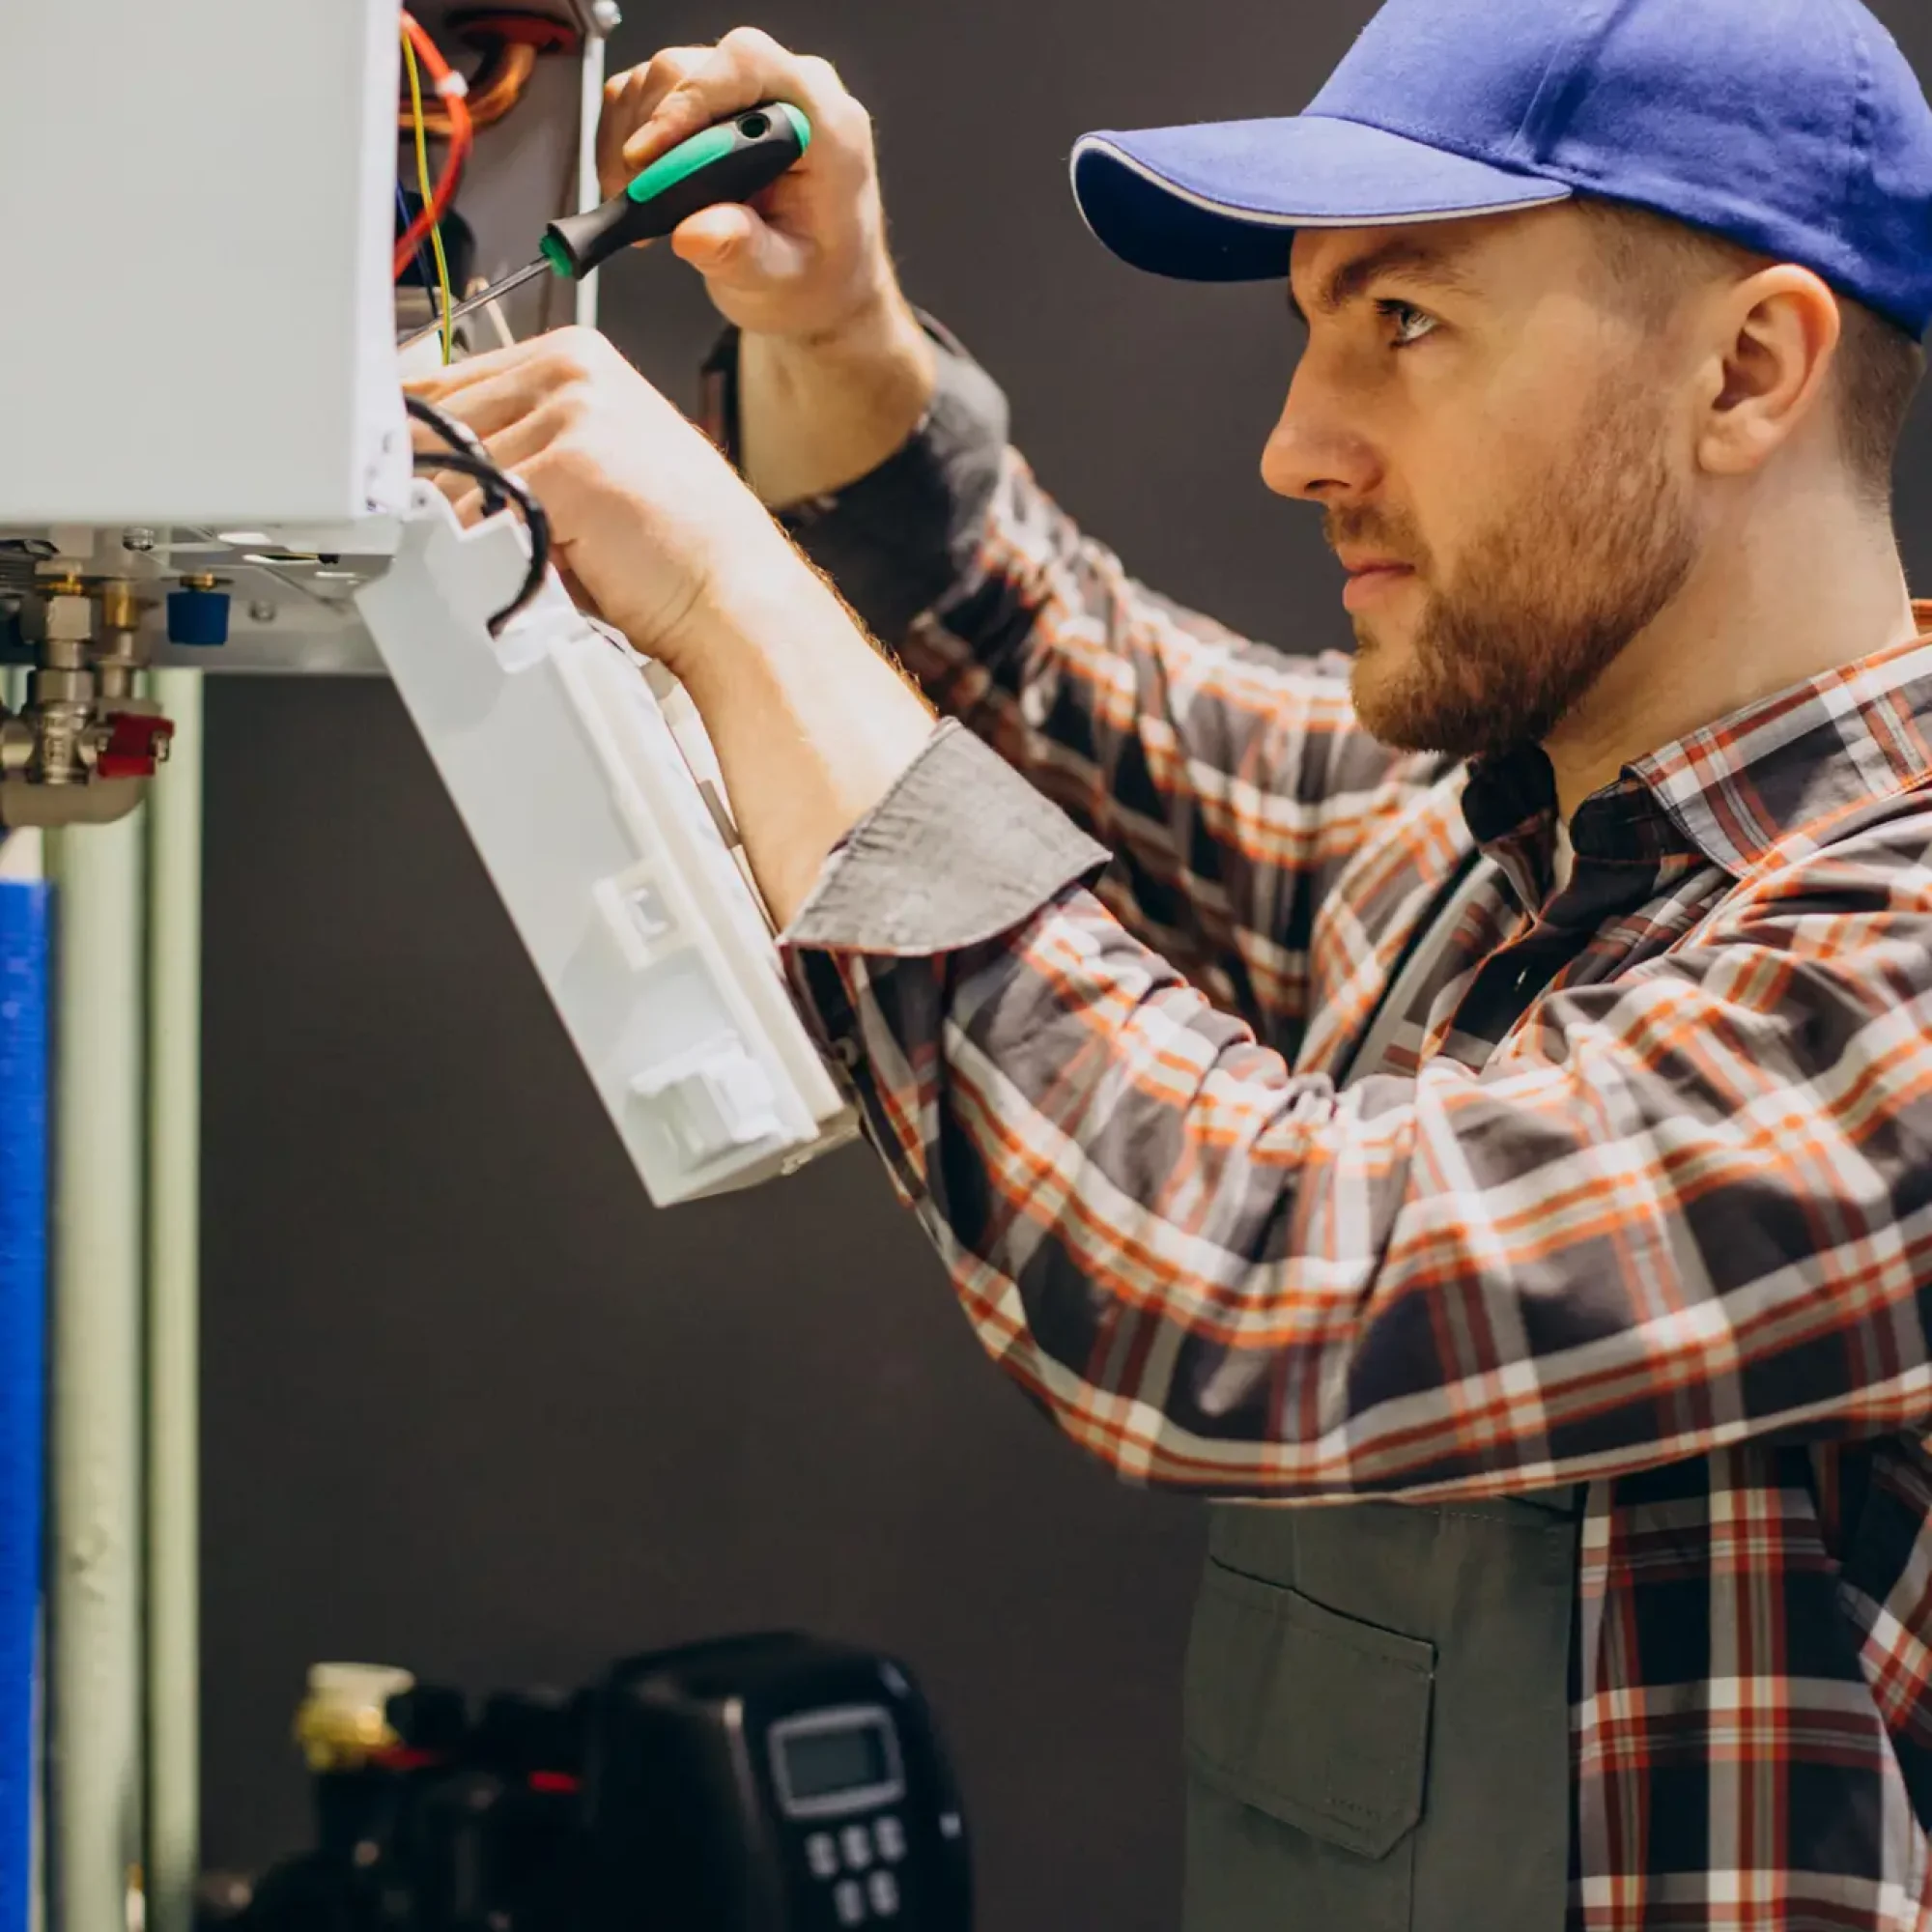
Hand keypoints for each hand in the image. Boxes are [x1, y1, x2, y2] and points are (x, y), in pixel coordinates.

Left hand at [406, 327, 815, 676]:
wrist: (733, 594)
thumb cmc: (675, 547)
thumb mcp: (593, 466)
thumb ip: (522, 445)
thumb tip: (428, 469)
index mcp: (576, 357)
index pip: (448, 384)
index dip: (423, 446)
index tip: (415, 490)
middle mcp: (572, 369)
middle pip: (439, 425)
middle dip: (437, 491)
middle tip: (466, 540)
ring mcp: (571, 411)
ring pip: (450, 473)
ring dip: (464, 528)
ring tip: (515, 558)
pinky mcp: (566, 465)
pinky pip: (475, 511)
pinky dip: (483, 550)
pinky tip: (523, 568)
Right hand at [598, 26, 900, 345]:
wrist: (817, 283)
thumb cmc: (815, 277)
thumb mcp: (785, 280)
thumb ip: (743, 253)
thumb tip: (693, 232)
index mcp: (825, 123)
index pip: (750, 67)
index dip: (691, 99)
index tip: (650, 155)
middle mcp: (784, 91)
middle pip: (690, 68)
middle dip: (652, 134)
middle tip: (641, 199)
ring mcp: (741, 90)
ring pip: (657, 79)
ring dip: (632, 142)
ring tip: (643, 205)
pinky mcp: (706, 101)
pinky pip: (642, 94)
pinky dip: (623, 141)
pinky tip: (638, 189)